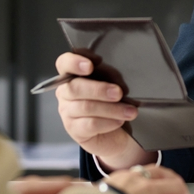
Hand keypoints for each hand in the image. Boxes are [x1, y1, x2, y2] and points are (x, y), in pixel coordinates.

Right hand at [54, 52, 155, 168]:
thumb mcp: (113, 82)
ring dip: (111, 109)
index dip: (74, 62)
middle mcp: (65, 93)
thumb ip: (110, 77)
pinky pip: (91, 124)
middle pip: (75, 87)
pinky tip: (119, 121)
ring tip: (129, 111)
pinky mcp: (74, 130)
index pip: (64, 63)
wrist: (116, 131)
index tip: (90, 65)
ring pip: (86, 107)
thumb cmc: (111, 102)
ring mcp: (67, 112)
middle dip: (99, 89)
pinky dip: (109, 122)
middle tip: (118, 93)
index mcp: (72, 75)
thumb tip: (116, 83)